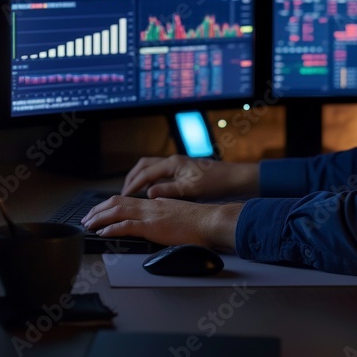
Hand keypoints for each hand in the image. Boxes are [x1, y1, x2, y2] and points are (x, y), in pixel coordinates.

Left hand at [81, 196, 243, 248]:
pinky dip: (111, 228)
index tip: (101, 212)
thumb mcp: (179, 216)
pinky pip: (126, 226)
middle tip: (87, 218)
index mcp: (157, 203)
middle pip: (117, 202)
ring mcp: (151, 215)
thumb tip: (161, 225)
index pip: (128, 200)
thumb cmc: (201, 223)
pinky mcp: (153, 227)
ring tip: (88, 224)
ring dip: (99, 218)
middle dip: (98, 210)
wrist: (211, 221)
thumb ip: (167, 218)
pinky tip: (102, 233)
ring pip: (117, 211)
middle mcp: (151, 205)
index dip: (110, 205)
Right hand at [121, 154, 259, 199]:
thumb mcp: (190, 189)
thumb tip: (149, 194)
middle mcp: (173, 161)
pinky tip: (151, 192)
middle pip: (144, 166)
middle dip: (132, 178)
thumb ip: (168, 190)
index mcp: (173, 163)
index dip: (132, 185)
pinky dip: (151, 180)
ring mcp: (177, 164)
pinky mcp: (182, 170)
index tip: (123, 196)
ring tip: (133, 192)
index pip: (145, 173)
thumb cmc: (215, 183)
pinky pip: (160, 173)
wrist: (233, 178)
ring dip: (141, 178)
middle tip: (124, 192)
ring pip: (151, 168)